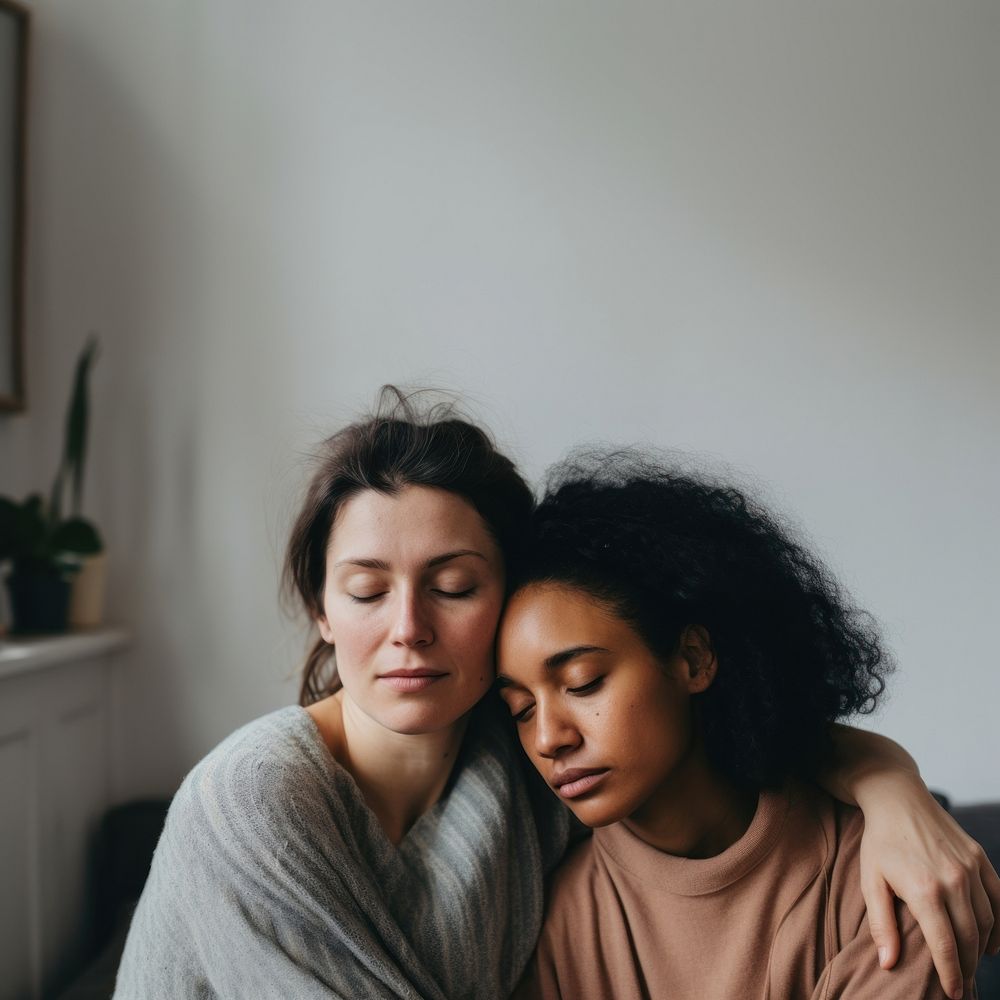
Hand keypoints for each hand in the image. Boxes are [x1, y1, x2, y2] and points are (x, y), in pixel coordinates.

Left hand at [858, 774, 999, 999]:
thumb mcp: (870, 881)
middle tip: (962, 986)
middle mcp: (953, 880)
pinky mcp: (980, 858)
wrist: (897, 798)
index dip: (952, 975)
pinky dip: (999, 924)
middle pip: (970, 938)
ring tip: (971, 965)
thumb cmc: (880, 842)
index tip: (953, 994)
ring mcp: (970, 868)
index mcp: (924, 890)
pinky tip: (991, 941)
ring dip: (983, 949)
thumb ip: (881, 924)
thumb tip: (888, 963)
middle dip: (968, 968)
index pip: (946, 946)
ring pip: (987, 922)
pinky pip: (999, 899)